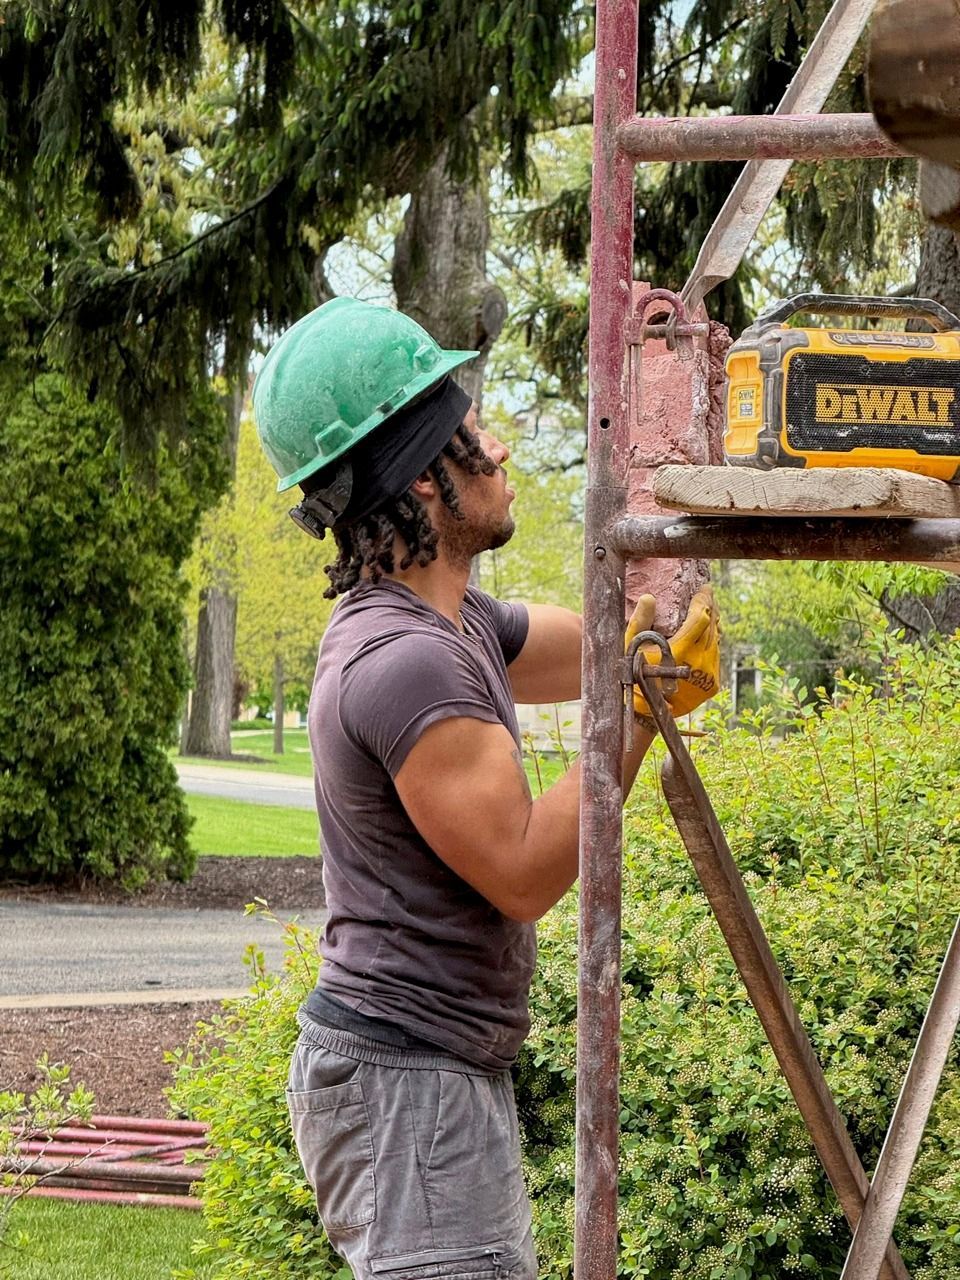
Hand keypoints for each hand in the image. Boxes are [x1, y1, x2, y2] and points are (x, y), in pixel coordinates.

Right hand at [626, 587, 719, 718]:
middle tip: (708, 595)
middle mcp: (700, 662)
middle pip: (713, 626)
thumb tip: (649, 598)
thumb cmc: (635, 676)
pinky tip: (707, 634)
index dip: (704, 600)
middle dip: (711, 608)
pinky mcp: (712, 684)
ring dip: (713, 624)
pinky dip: (712, 642)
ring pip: (717, 641)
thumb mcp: (632, 647)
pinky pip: (716, 656)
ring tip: (708, 611)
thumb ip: (641, 622)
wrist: (647, 711)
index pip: (701, 618)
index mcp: (681, 651)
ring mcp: (709, 674)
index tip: (704, 589)